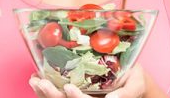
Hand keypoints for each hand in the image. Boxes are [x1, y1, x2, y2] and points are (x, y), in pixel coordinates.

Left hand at [29, 64, 145, 97]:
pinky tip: (35, 78)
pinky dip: (43, 89)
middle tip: (41, 83)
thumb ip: (126, 94)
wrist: (131, 75)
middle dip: (52, 95)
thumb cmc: (134, 79)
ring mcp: (79, 97)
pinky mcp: (73, 90)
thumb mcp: (135, 84)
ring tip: (34, 81)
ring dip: (43, 93)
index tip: (68, 87)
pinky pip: (56, 93)